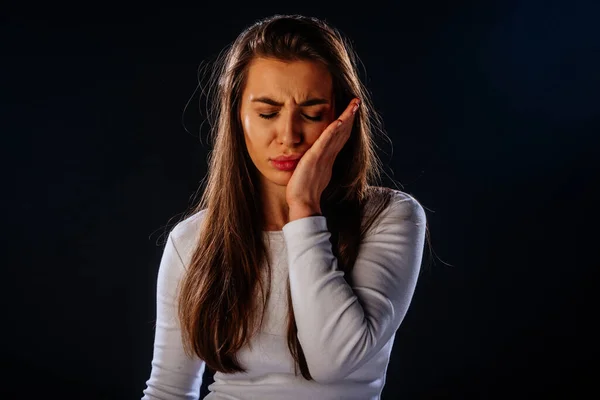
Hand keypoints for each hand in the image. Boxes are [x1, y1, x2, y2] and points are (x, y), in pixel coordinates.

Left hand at [286, 98, 360, 218]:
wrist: (303, 204)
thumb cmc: (303, 192)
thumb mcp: (311, 173)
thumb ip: (314, 164)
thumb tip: (311, 159)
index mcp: (328, 159)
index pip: (339, 138)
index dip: (346, 124)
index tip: (350, 112)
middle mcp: (329, 156)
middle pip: (343, 132)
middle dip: (350, 117)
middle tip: (356, 102)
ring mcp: (324, 157)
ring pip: (338, 133)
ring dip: (346, 118)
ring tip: (353, 104)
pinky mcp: (316, 158)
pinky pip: (326, 141)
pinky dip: (334, 130)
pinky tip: (339, 120)